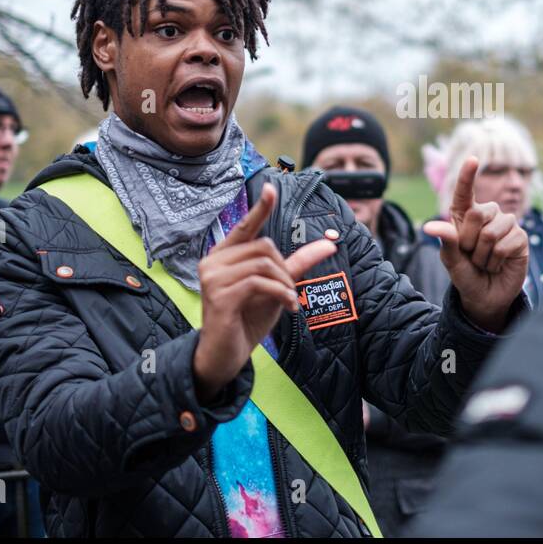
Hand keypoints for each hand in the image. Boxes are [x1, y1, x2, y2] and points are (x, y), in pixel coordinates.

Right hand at [192, 183, 336, 403]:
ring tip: (289, 300)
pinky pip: (259, 282)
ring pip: (263, 263)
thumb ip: (297, 264)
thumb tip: (329, 243)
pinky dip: (281, 292)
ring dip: (285, 282)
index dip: (260, 207)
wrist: (226, 355)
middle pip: (264, 246)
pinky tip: (288, 306)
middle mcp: (213, 261)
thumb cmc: (247, 319)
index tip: (271, 188)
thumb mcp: (276, 287)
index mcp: (224, 255)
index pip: (245, 225)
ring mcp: (213, 278)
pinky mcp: (219, 295)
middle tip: (290, 291)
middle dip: (285, 268)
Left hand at [423, 157, 528, 332]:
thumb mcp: (451, 261)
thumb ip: (445, 241)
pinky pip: (506, 243)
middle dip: (470, 242)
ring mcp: (505, 224)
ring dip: (484, 255)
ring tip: (485, 262)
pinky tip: (499, 264)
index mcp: (464, 216)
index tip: (473, 159)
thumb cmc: (465, 275)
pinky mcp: (520, 237)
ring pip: (491, 232)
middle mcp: (487, 215)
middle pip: (477, 214)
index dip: (467, 176)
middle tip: (472, 256)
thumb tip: (429, 227)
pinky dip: (497, 260)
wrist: (485, 297)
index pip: (464, 192)